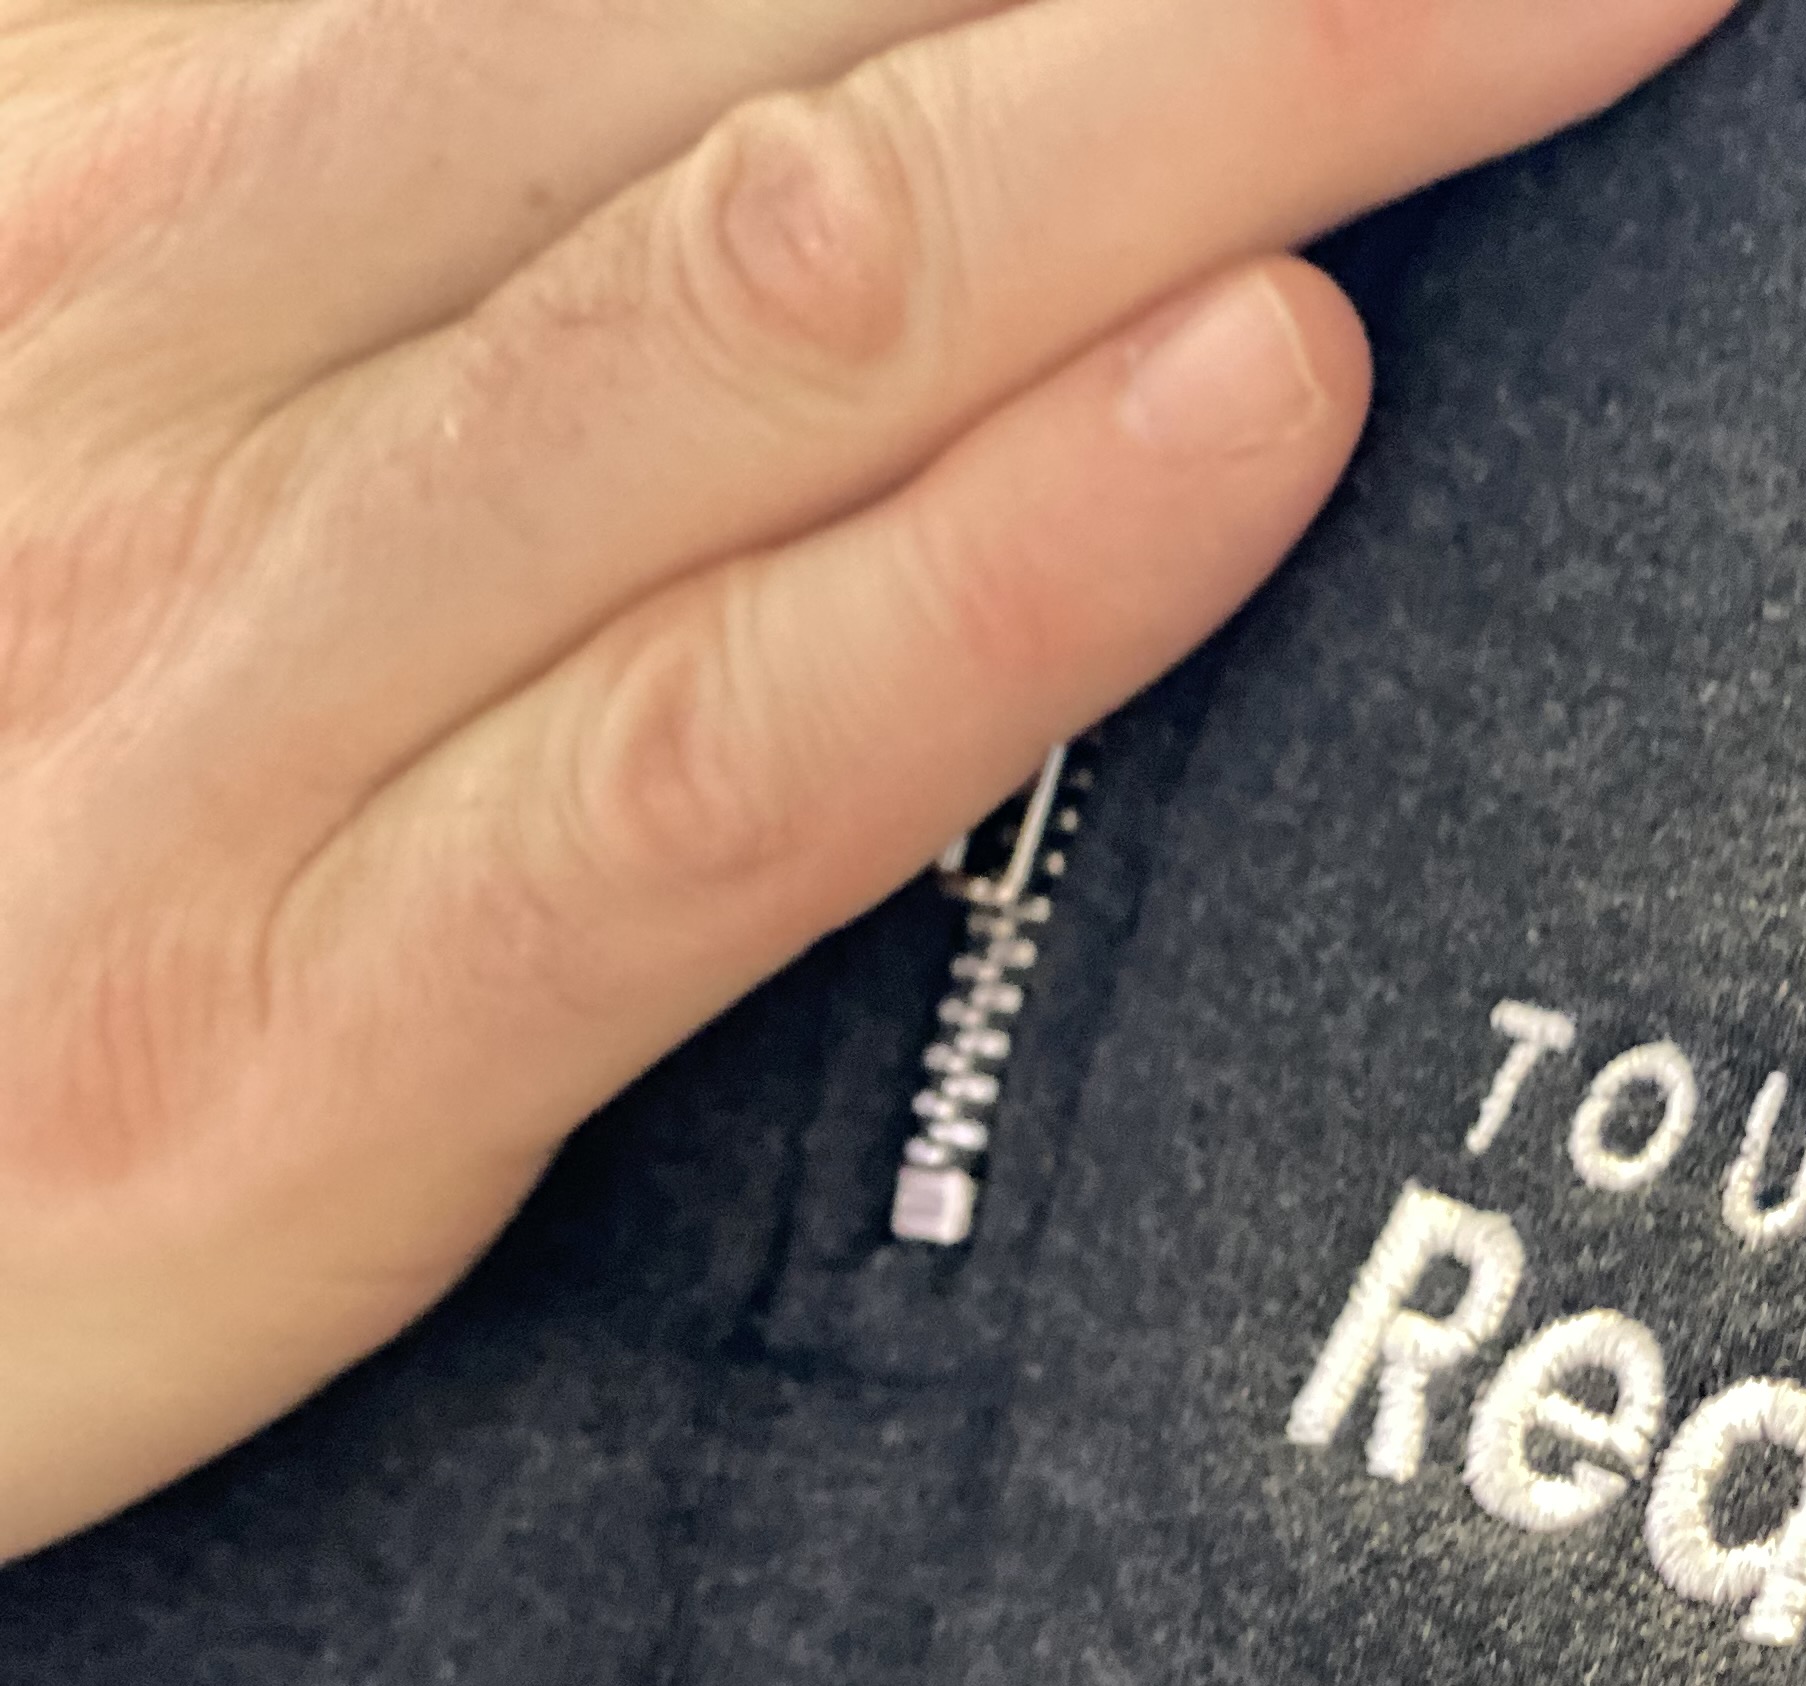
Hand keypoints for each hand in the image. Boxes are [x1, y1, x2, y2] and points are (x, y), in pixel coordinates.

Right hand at [0, 0, 1729, 1560]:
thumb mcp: (108, 379)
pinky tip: (1262, 397)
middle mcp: (168, 324)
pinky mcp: (294, 1037)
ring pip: (792, 305)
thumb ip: (395, 168)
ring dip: (1216, 105)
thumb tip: (767, 77)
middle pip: (785, 29)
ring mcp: (219, 676)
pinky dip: (1000, 569)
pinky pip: (707, 763)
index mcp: (139, 123)